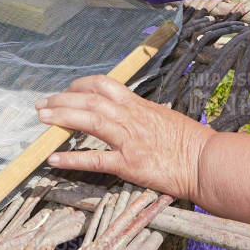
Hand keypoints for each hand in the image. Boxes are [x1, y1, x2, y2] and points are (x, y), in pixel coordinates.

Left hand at [37, 76, 211, 201]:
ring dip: (62, 117)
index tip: (67, 89)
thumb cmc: (191, 142)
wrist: (206, 162)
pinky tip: (53, 159)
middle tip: (42, 104)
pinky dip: (72, 159)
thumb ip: (143, 114)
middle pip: (90, 99)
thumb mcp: (164, 117)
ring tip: (42, 118)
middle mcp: (131, 118)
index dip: (81, 85)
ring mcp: (130, 140)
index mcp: (139, 106)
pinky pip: (96, 159)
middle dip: (63, 99)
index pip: (104, 85)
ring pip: (90, 121)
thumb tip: (126, 111)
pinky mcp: (130, 165)